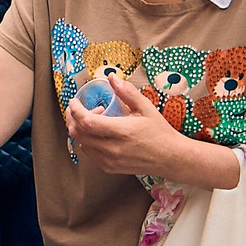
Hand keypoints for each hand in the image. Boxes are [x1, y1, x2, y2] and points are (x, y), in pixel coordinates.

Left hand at [63, 71, 232, 183]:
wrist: (171, 158)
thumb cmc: (160, 132)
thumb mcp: (146, 108)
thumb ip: (127, 92)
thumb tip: (112, 77)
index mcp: (123, 131)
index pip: (88, 122)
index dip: (76, 111)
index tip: (74, 102)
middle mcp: (114, 149)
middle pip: (80, 133)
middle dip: (76, 119)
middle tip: (84, 109)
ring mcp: (111, 161)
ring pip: (82, 144)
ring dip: (83, 131)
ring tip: (97, 121)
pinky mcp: (110, 168)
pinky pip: (89, 154)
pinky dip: (88, 142)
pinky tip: (99, 134)